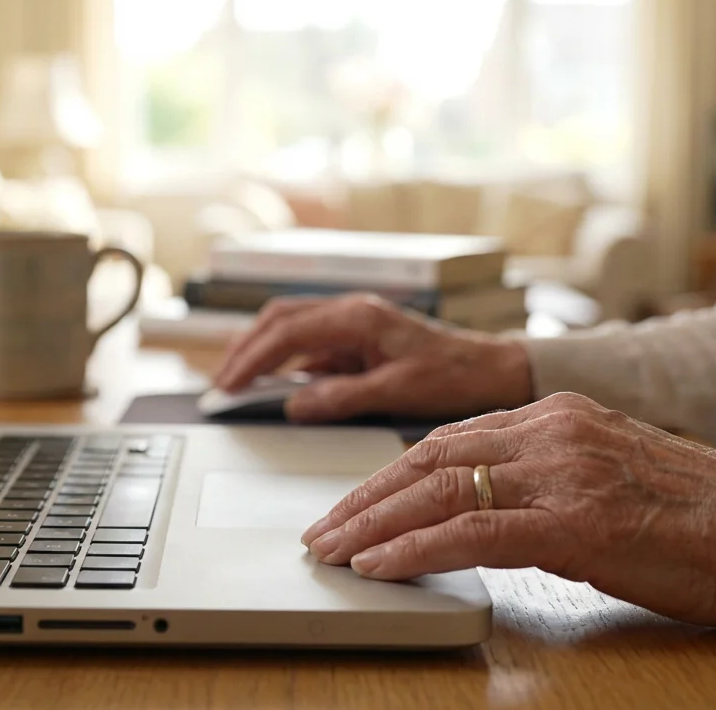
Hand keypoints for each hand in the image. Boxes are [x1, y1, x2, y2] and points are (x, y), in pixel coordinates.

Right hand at [215, 295, 532, 422]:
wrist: (495, 369)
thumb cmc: (456, 376)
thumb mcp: (397, 392)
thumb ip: (343, 396)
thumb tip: (294, 404)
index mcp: (358, 316)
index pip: (286, 331)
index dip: (251, 359)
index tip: (228, 386)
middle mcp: (352, 312)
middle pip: (279, 319)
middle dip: (245, 349)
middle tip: (221, 384)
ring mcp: (355, 324)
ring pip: (292, 329)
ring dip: (261, 352)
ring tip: (236, 383)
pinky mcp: (360, 341)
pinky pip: (312, 347)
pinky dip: (286, 363)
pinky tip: (276, 387)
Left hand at [302, 392, 715, 634]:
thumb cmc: (700, 515)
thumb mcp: (609, 474)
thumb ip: (545, 475)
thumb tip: (485, 502)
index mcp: (557, 416)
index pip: (448, 439)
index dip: (390, 475)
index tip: (354, 503)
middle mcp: (550, 431)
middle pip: (426, 458)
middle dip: (364, 498)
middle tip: (321, 530)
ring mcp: (561, 473)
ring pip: (437, 490)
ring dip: (372, 524)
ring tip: (330, 551)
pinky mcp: (574, 521)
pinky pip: (470, 531)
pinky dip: (414, 549)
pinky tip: (377, 567)